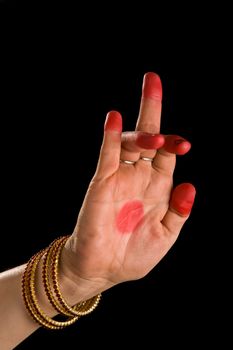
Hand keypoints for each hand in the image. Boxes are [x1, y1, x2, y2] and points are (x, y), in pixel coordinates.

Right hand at [61, 73, 195, 299]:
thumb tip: (189, 184)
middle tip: (152, 80)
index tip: (184, 142)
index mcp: (157, 186)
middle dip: (151, 108)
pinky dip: (111, 138)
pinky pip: (107, 156)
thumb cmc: (134, 254)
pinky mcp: (101, 183)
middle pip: (148, 136)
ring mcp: (120, 177)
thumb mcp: (166, 234)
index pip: (167, 153)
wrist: (102, 269)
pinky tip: (114, 120)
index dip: (174, 142)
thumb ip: (179, 211)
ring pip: (130, 142)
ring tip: (151, 128)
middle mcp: (139, 175)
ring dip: (141, 130)